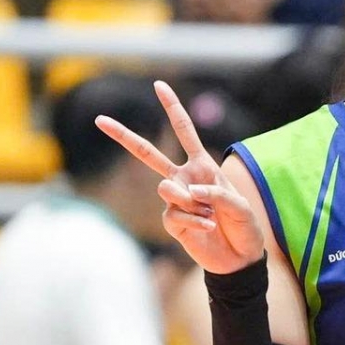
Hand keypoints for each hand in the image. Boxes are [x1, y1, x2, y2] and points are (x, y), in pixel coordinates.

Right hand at [97, 80, 266, 274]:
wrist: (240, 259)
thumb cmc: (245, 227)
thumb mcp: (240, 206)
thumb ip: (217, 195)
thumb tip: (188, 193)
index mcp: (203, 166)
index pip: (185, 131)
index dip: (173, 108)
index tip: (158, 85)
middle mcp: (184, 179)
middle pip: (148, 154)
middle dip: (124, 136)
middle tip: (99, 119)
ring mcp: (176, 201)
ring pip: (166, 189)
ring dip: (191, 202)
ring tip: (210, 216)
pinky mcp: (172, 222)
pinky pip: (175, 215)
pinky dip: (196, 222)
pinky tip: (208, 229)